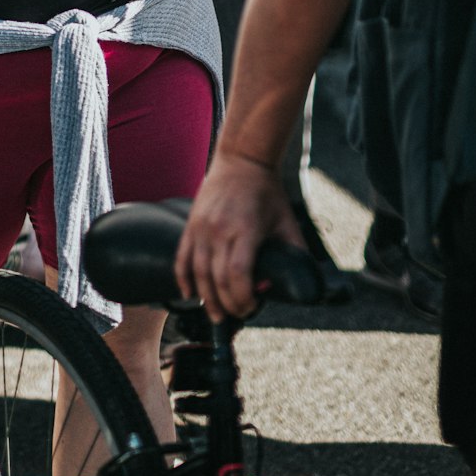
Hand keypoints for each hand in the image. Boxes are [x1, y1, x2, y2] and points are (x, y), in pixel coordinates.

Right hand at [174, 151, 302, 320]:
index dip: (244, 298)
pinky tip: (189, 294)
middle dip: (228, 305)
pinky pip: (182, 257)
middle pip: (218, 279)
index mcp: (245, 229)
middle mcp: (220, 229)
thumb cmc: (268, 192)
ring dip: (206, 298)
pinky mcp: (192, 224)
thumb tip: (289, 284)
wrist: (242, 160)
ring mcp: (202, 226)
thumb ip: (293, 253)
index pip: (238, 275)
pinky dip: (183, 278)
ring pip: (198, 272)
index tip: (253, 307)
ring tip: (216, 314)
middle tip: (238, 315)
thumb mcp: (287, 221)